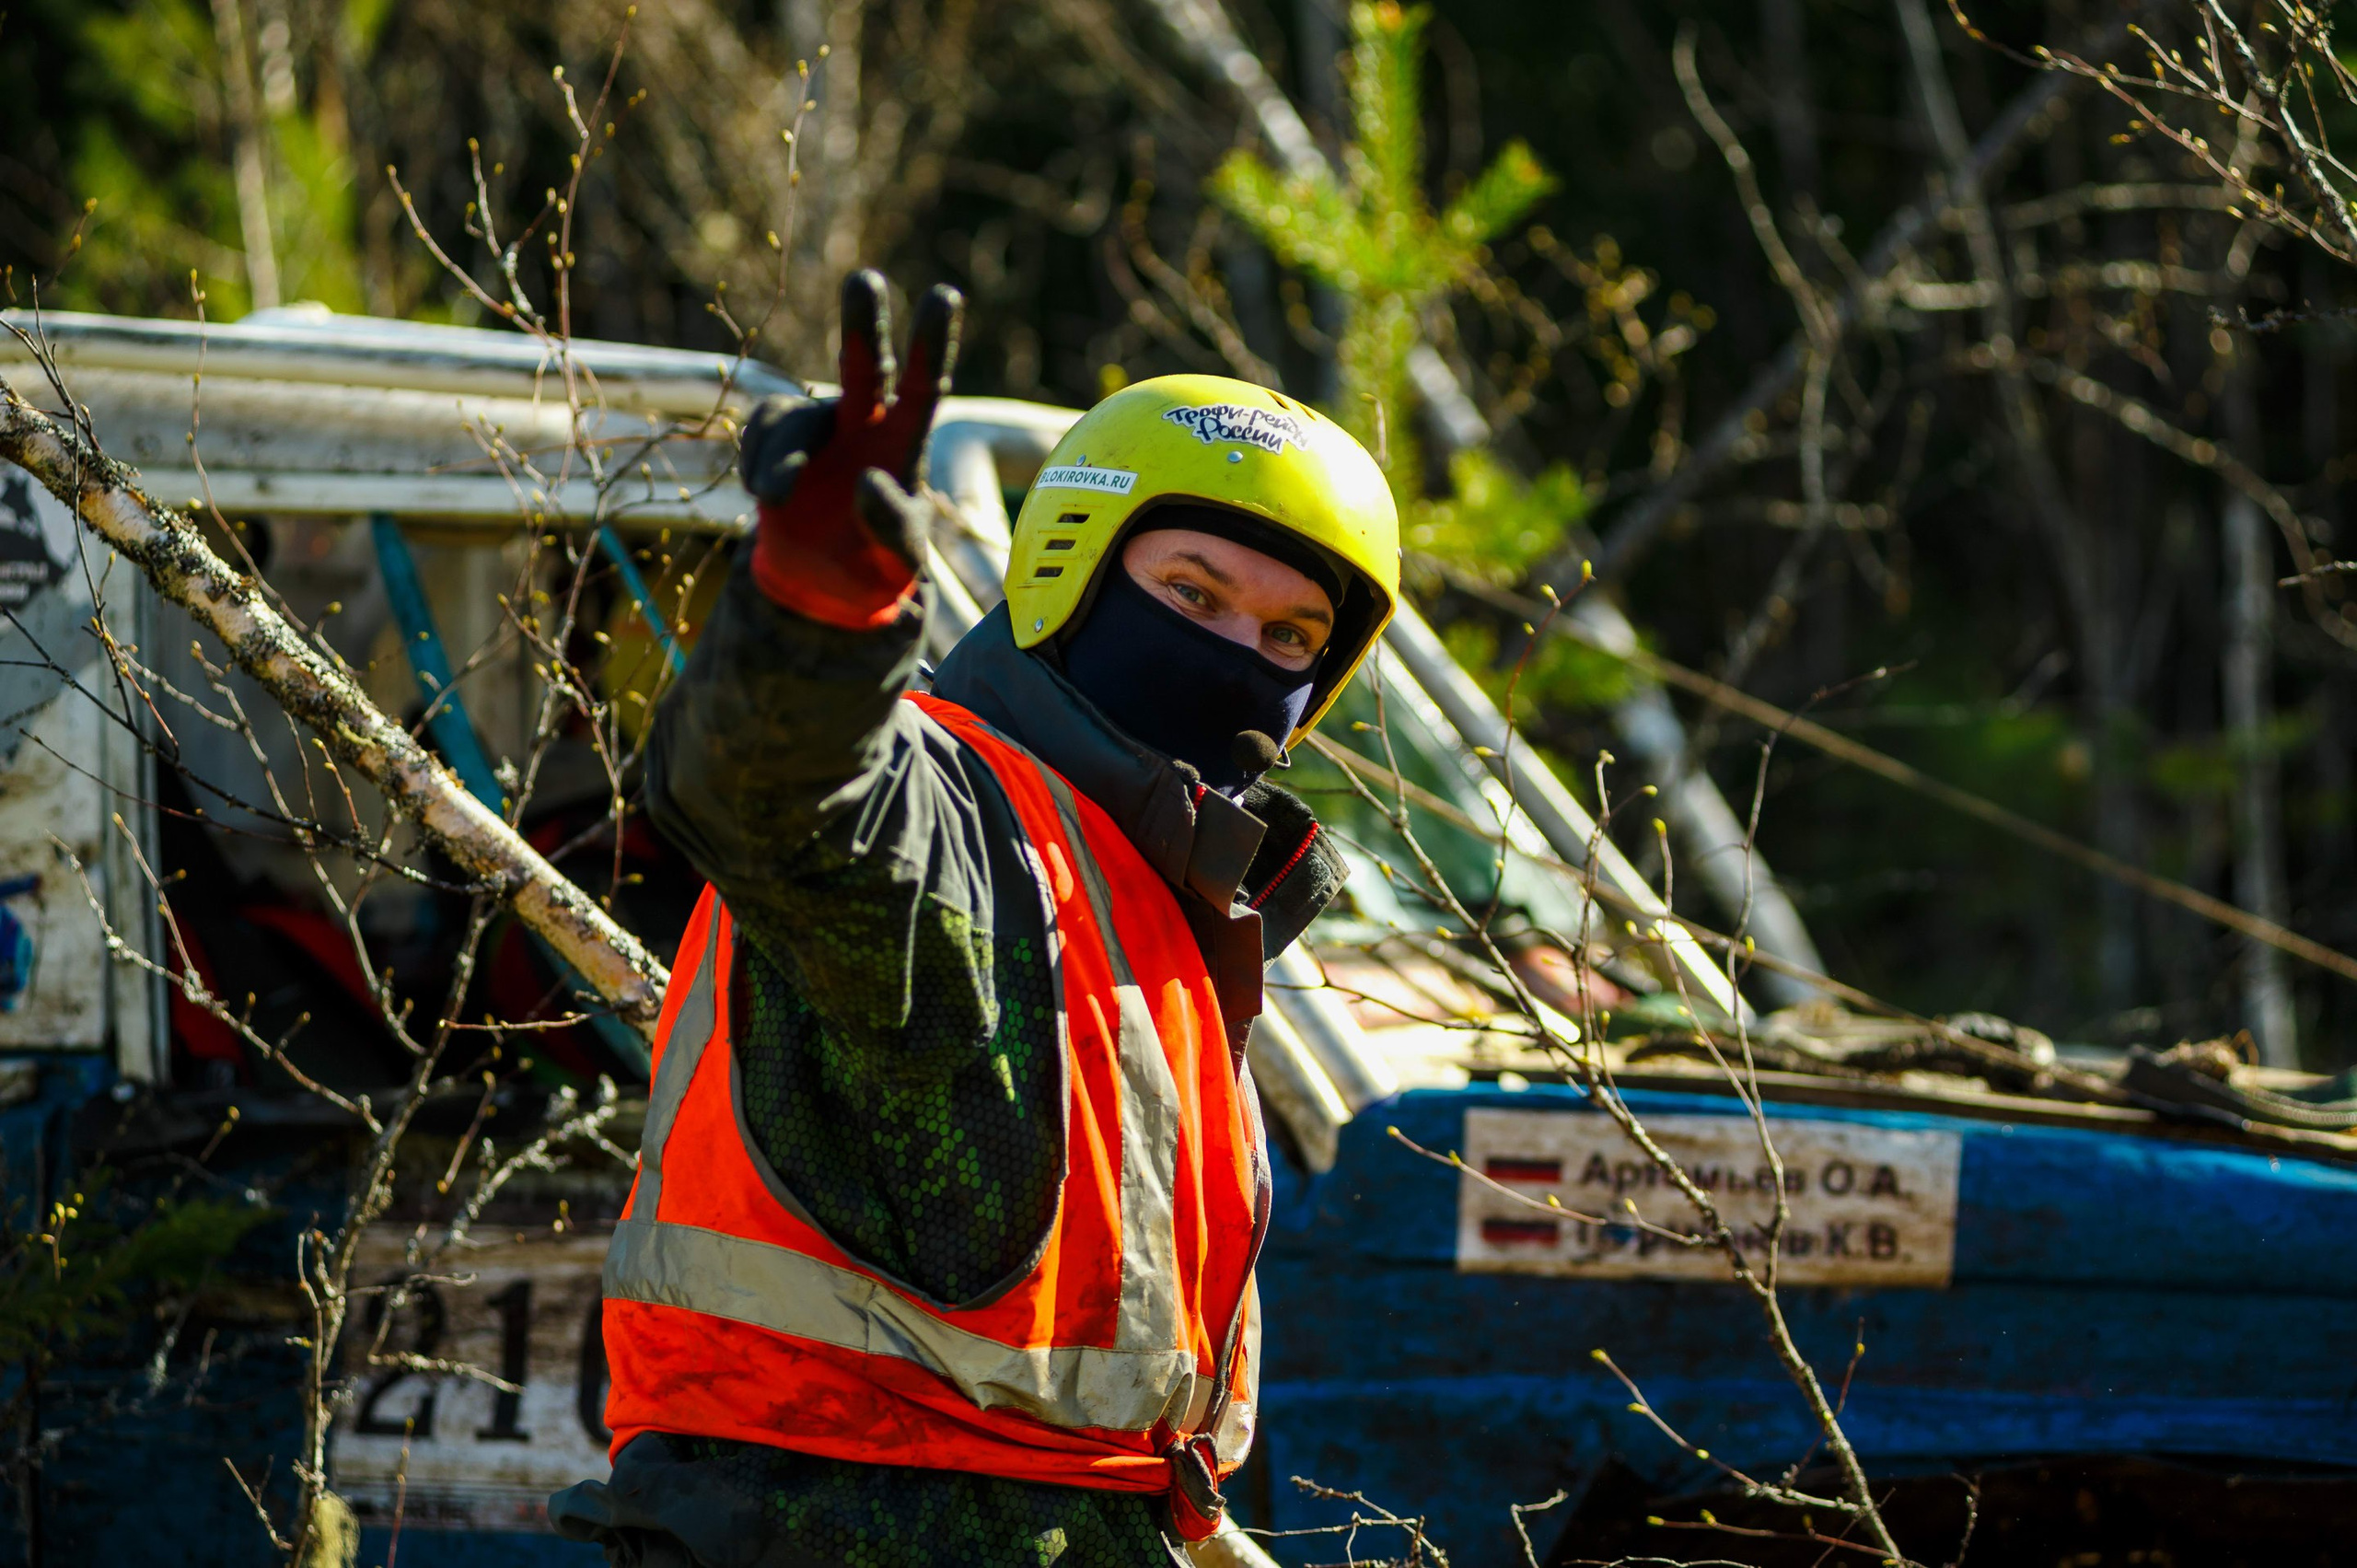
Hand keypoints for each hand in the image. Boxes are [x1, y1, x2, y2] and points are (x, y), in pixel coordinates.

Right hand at [739, 270, 962, 627]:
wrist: (824, 582)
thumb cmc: (876, 564)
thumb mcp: (898, 559)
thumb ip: (891, 525)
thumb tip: (866, 480)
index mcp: (904, 441)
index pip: (924, 386)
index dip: (933, 343)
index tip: (944, 296)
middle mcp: (863, 419)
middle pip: (866, 361)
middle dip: (864, 322)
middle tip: (865, 280)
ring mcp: (817, 423)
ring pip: (793, 419)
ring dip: (781, 457)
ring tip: (774, 498)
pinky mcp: (775, 435)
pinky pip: (759, 433)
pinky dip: (757, 465)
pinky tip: (767, 498)